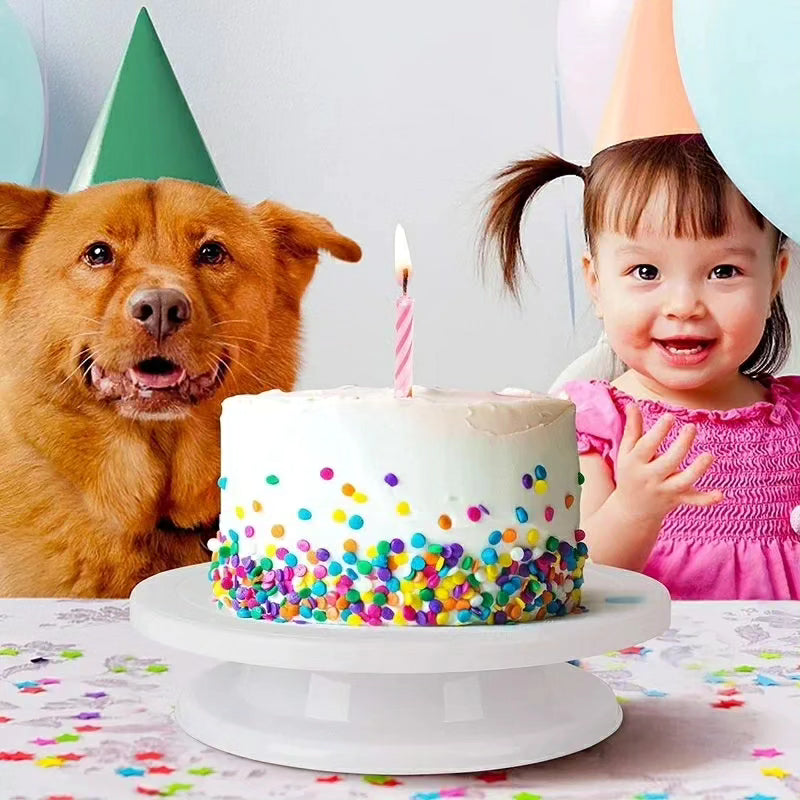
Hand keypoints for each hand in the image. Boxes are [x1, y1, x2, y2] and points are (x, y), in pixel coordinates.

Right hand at [613, 404, 723, 520]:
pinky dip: (706, 500)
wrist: (631, 509)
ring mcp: (665, 490)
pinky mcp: (677, 499)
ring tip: (709, 455)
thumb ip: (632, 428)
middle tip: (691, 427)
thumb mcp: (626, 452)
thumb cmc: (630, 473)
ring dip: (697, 470)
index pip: (647, 446)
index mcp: (636, 463)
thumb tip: (633, 403)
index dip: (658, 432)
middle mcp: (650, 478)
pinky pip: (693, 501)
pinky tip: (720, 494)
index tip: (670, 417)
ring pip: (683, 482)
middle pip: (668, 462)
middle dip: (681, 445)